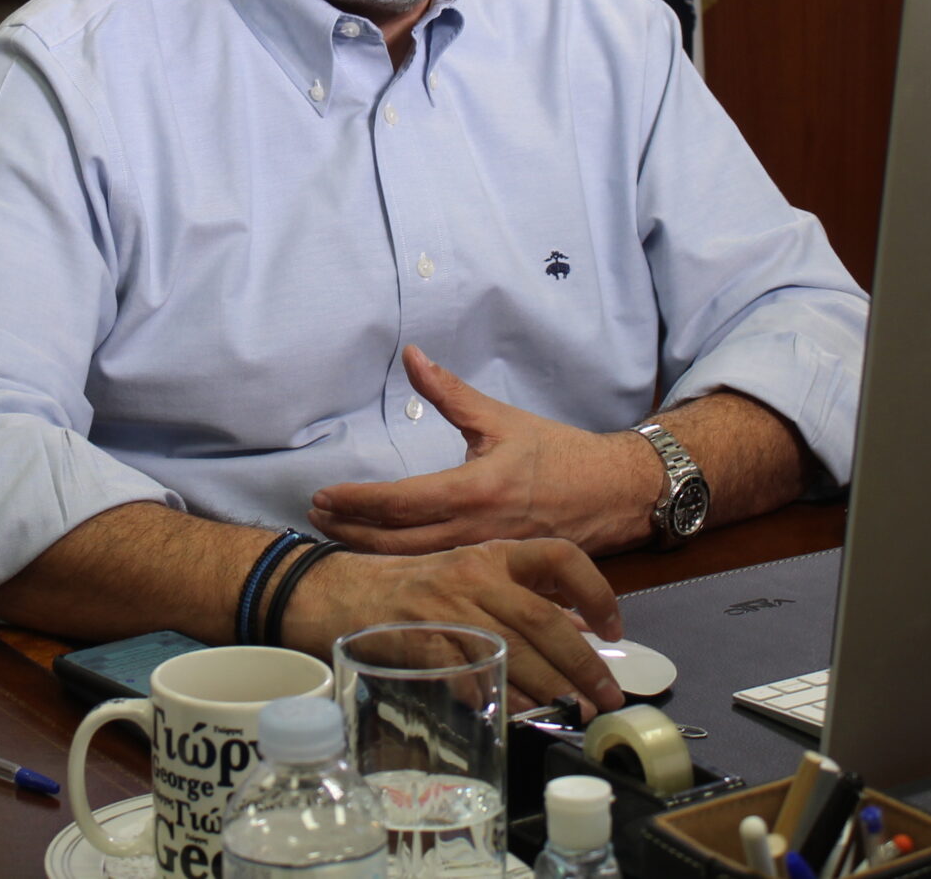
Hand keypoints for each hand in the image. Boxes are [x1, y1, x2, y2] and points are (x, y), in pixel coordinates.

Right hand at [279, 537, 624, 711]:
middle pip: (543, 620)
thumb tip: (578, 631)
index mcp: (491, 554)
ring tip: (573, 713)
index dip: (595, 592)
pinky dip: (493, 696)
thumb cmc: (408, 588)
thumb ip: (521, 600)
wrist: (334, 592)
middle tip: (607, 698)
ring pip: (512, 649)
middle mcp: (473, 575)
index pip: (558, 558)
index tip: (616, 631)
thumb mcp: (468, 579)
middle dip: (582, 664)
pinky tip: (513, 716)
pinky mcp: (417, 638)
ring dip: (549, 688)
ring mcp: (444, 607)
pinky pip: (465, 672)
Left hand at [309, 346, 659, 554]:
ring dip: (371, 554)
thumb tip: (412, 356)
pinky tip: (384, 563)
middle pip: (396, 544)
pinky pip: (442, 575)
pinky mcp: (495, 571)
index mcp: (473, 491)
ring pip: (415, 565)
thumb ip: (450, 392)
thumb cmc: (558, 454)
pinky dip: (406, 569)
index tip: (323, 496)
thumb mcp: (501, 420)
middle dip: (350, 533)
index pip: (398, 503)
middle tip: (316, 519)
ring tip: (337, 538)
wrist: (614, 494)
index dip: (355, 502)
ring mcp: (485, 558)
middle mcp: (475, 531)